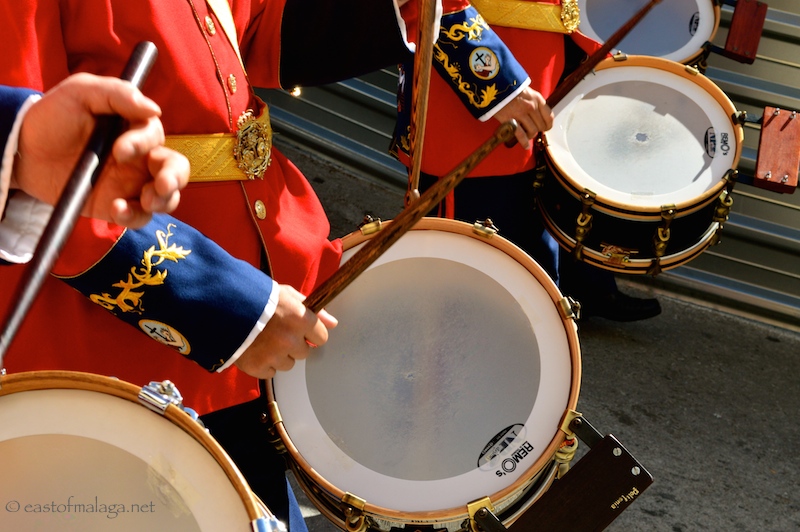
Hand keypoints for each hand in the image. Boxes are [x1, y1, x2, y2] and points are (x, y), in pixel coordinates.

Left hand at [12, 73, 189, 227]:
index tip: (118, 151)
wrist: (23, 151)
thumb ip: (116, 93)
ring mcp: (131, 185)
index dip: (142, 144)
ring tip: (147, 201)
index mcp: (136, 129)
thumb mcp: (81, 92)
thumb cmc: (53, 116)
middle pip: (176, 169)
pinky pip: (138, 217)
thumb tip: (154, 109)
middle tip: (161, 185)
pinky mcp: (117, 206)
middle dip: (174, 178)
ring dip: (164, 201)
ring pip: (167, 197)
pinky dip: (134, 217)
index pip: (154, 136)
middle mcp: (141, 158)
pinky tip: (117, 211)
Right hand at [235, 284, 337, 378]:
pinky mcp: (257, 367)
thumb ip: (312, 309)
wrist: (222, 307)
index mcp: (300, 319)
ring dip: (279, 356)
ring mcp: (274, 356)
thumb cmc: (256, 297)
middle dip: (294, 344)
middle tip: (278, 332)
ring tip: (264, 340)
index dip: (311, 334)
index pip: (321, 337)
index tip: (301, 330)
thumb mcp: (286, 294)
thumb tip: (333, 323)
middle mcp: (290, 340)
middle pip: (304, 353)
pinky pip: (270, 372)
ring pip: (288, 364)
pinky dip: (264, 364)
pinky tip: (255, 349)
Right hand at [493, 86, 552, 149]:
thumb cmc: (510, 87)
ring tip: (527, 135)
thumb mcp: (527, 91)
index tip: (545, 128)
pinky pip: (520, 135)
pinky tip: (525, 146)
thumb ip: (534, 101)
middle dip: (538, 129)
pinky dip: (524, 142)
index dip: (548, 125)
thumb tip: (538, 113)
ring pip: (532, 131)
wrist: (494, 84)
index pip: (549, 116)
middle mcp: (531, 107)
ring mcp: (521, 114)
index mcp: (537, 99)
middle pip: (541, 125)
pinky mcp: (510, 120)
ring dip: (530, 135)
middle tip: (533, 130)